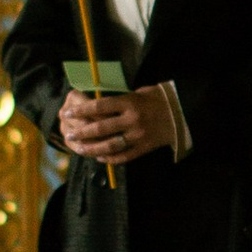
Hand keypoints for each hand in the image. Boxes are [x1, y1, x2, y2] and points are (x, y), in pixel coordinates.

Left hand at [57, 80, 178, 164]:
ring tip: (79, 149)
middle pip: (100, 128)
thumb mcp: (139, 92)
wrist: (182, 113)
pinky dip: (109, 159)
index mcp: (130, 102)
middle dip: (81, 132)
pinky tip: (99, 158)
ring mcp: (138, 136)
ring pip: (109, 146)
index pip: (99, 106)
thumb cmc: (158, 99)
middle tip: (69, 134)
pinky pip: (124, 156)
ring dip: (91, 149)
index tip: (68, 113)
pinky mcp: (145, 148)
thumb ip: (120, 99)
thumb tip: (98, 104)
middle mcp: (132, 120)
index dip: (81, 110)